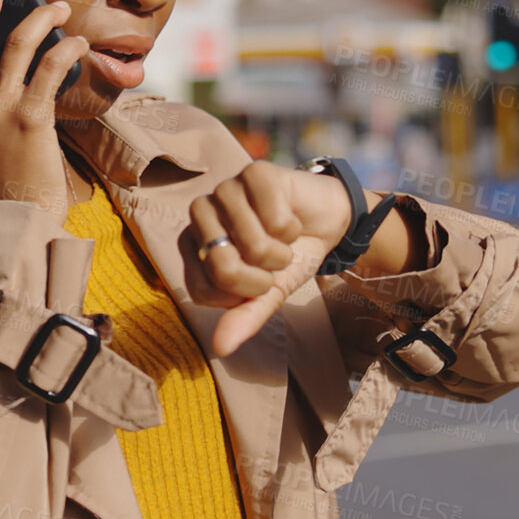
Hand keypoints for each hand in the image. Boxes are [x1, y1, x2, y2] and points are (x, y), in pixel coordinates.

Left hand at [182, 161, 363, 356]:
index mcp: (192, 245)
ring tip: (284, 239)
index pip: (202, 290)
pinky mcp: (254, 171)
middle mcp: (200, 214)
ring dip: (282, 252)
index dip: (241, 295)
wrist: (326, 223)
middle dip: (263, 276)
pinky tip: (291, 218)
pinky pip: (275, 219)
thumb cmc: (288, 257)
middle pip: (223, 266)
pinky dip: (293, 229)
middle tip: (274, 261)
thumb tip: (221, 347)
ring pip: (253, 243)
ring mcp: (225, 189)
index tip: (258, 281)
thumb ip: (244, 317)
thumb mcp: (269, 293)